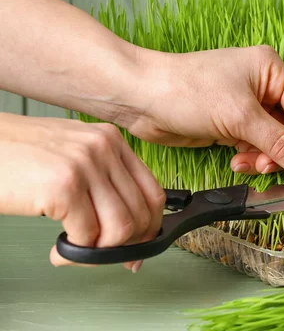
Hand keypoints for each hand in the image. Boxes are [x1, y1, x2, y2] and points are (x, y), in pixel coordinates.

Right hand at [0, 113, 165, 271]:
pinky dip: (74, 254)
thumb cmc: (16, 155)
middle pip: (141, 214)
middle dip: (125, 246)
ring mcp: (85, 165)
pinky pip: (87, 237)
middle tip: (100, 256)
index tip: (138, 247)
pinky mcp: (63, 186)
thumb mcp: (73, 155)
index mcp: (111, 140)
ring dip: (98, 252)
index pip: (152, 192)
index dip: (150, 227)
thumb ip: (103, 183)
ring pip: (120, 229)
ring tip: (73, 250)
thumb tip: (130, 227)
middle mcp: (103, 148)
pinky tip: (57, 250)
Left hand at [125, 45, 283, 180]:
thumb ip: (279, 144)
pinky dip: (250, 158)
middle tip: (281, 172)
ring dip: (266, 158)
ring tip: (250, 164)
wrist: (140, 97)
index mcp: (272, 70)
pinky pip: (255, 147)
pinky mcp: (232, 125)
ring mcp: (247, 106)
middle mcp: (264, 86)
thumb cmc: (188, 91)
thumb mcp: (240, 117)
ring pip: (274, 141)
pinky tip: (236, 161)